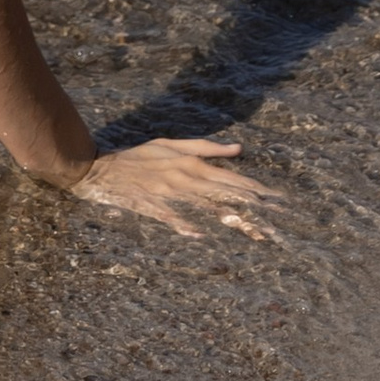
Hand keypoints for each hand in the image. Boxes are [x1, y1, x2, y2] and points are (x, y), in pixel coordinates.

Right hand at [60, 135, 282, 240]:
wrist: (100, 168)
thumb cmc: (138, 156)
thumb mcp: (171, 144)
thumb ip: (205, 147)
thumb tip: (238, 149)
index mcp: (191, 163)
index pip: (230, 177)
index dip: (256, 188)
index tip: (278, 198)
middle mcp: (184, 178)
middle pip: (225, 194)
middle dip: (254, 206)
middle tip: (280, 218)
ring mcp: (168, 194)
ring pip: (207, 208)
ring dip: (232, 220)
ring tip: (258, 232)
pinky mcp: (151, 208)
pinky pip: (172, 218)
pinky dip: (186, 226)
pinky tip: (202, 236)